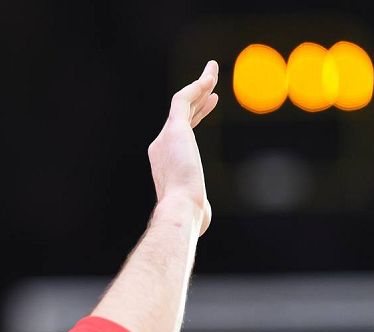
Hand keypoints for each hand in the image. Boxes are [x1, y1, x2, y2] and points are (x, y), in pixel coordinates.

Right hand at [147, 60, 218, 234]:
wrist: (180, 210)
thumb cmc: (189, 215)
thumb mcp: (194, 207)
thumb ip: (197, 204)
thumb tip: (202, 217)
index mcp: (164, 161)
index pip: (181, 129)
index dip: (197, 112)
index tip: (212, 101)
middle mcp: (160, 145)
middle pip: (181, 113)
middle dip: (197, 94)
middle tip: (211, 80)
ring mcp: (165, 137)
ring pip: (182, 102)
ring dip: (199, 84)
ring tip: (213, 71)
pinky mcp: (173, 130)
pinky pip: (183, 100)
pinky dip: (196, 87)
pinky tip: (210, 78)